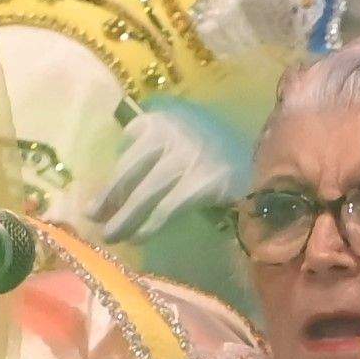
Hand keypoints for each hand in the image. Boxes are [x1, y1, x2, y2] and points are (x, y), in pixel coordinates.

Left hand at [66, 109, 234, 248]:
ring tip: (112, 236)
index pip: (126, 150)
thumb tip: (110, 191)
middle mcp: (173, 132)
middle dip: (109, 199)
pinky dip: (151, 224)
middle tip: (93, 221)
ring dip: (125, 217)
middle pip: (131, 170)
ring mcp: (189, 156)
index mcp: (161, 121)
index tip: (93, 204)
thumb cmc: (213, 154)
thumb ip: (148, 155)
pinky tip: (140, 237)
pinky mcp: (205, 181)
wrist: (267, 162)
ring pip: (147, 190)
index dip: (108, 181)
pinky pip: (169, 206)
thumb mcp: (178, 142)